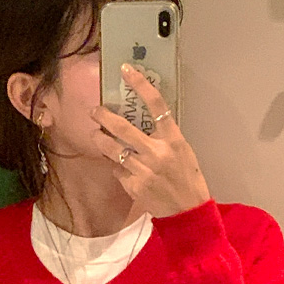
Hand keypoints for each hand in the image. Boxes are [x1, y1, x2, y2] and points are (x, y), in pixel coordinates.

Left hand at [91, 63, 211, 218]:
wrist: (187, 212)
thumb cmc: (188, 180)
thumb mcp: (183, 152)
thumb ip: (163, 138)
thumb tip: (142, 125)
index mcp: (173, 140)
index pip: (156, 105)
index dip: (141, 85)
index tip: (127, 70)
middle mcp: (157, 152)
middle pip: (122, 128)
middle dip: (103, 117)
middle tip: (94, 111)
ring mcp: (143, 170)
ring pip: (113, 150)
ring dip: (101, 141)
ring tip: (96, 135)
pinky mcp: (133, 186)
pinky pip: (118, 170)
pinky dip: (117, 167)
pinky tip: (122, 168)